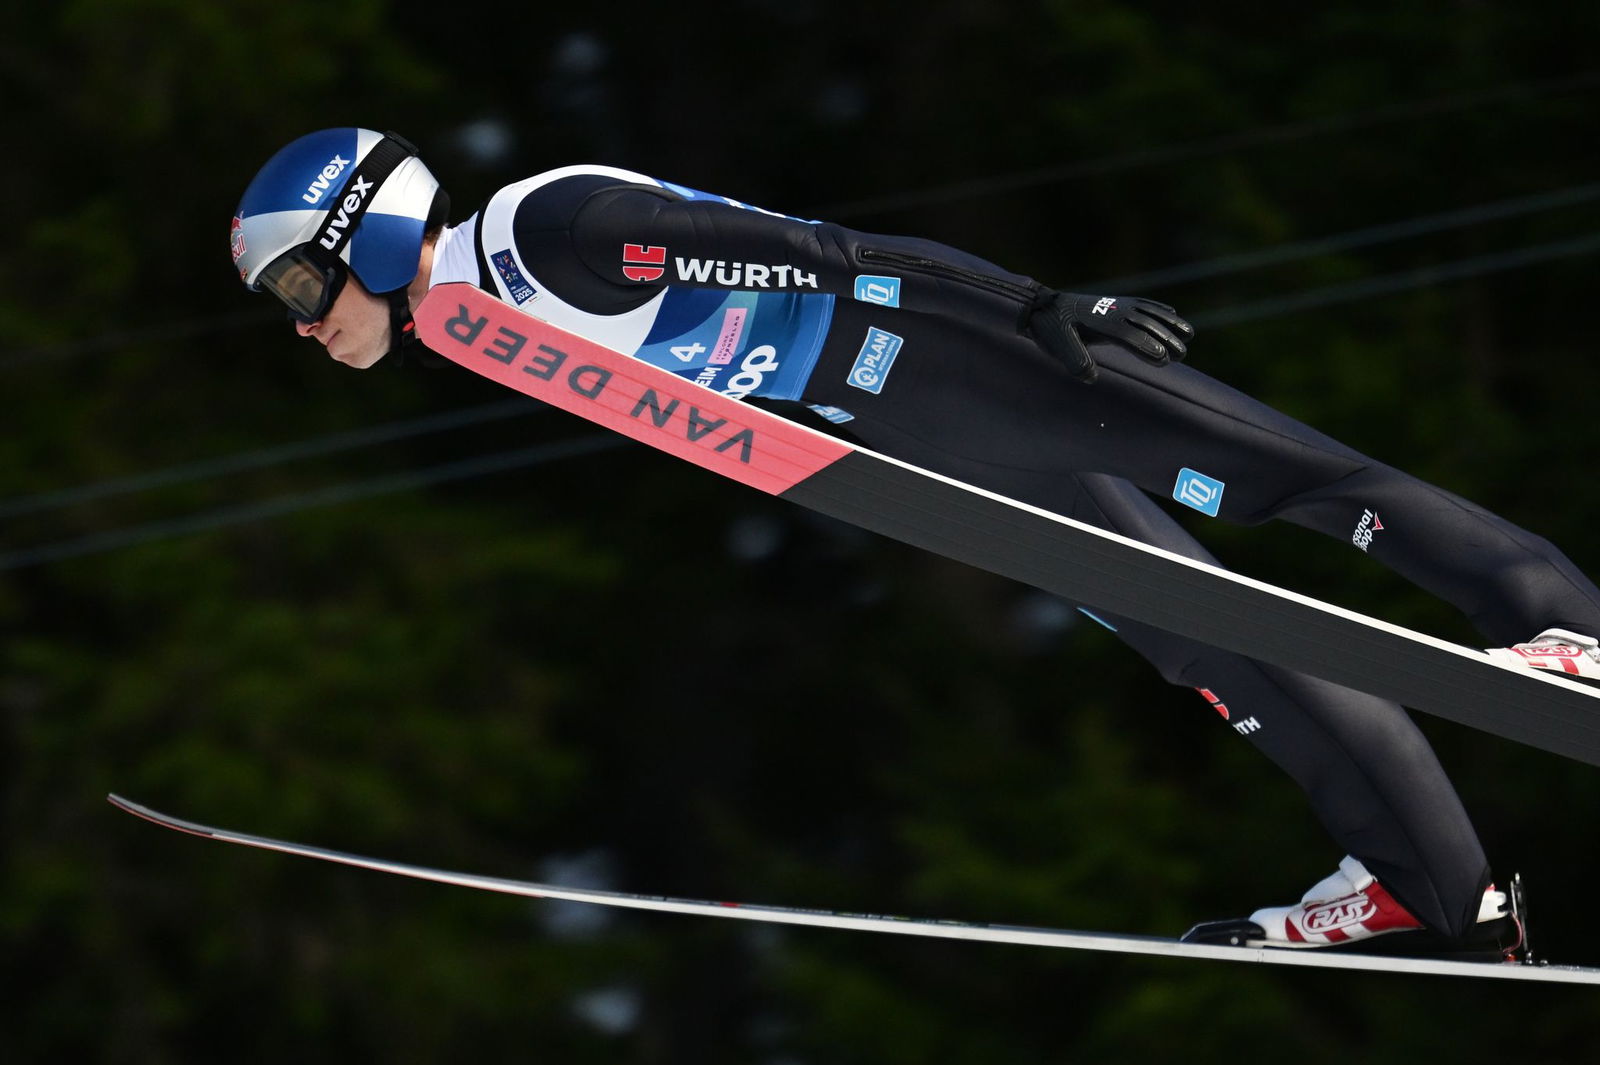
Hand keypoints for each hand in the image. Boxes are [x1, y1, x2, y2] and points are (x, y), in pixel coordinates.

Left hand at [1028, 292, 1192, 382]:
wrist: (1042, 305)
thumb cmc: (1050, 329)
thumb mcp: (1057, 347)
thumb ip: (1075, 361)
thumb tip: (1092, 377)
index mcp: (1101, 320)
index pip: (1131, 335)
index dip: (1148, 347)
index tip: (1164, 360)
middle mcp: (1113, 309)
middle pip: (1147, 324)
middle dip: (1167, 338)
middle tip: (1182, 355)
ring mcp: (1116, 303)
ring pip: (1150, 312)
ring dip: (1170, 322)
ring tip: (1189, 334)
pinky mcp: (1116, 302)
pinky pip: (1143, 303)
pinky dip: (1159, 308)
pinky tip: (1172, 312)